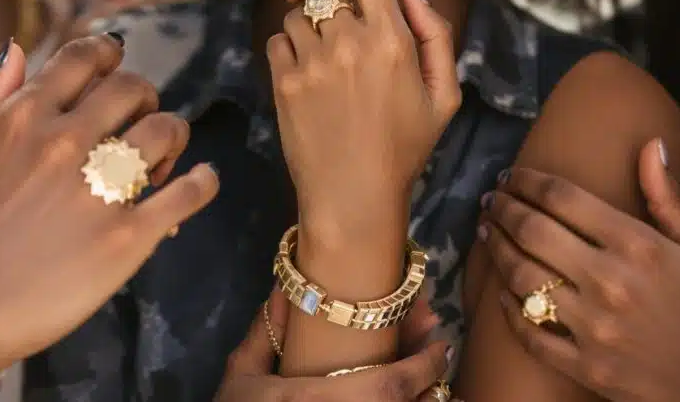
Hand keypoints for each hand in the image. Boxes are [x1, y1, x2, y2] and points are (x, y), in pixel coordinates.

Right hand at [0, 35, 219, 391]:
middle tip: (136, 126)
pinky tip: (200, 182)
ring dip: (171, 138)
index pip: (84, 58)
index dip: (108, 56)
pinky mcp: (128, 237)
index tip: (114, 72)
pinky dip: (203, 182)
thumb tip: (19, 47)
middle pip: (133, 90)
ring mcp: (99, 189)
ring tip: (160, 162)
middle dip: (142, 100)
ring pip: (165, 131)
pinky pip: (188, 193)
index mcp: (23, 120)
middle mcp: (65, 143)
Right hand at [214, 290, 455, 401]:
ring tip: (429, 381)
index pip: (390, 386)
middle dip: (431, 378)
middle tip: (435, 350)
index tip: (438, 340)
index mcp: (318, 401)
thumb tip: (285, 289)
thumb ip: (264, 335)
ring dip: (428, 400)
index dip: (423, 365)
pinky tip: (419, 399)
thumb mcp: (240, 378)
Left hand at [267, 0, 459, 243]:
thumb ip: (435, 35)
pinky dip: (287, 49)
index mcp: (393, 40)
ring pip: (295, 13)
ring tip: (321, 60)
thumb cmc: (404, 149)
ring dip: (304, 23)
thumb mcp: (443, 96)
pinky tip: (305, 77)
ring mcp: (312, 62)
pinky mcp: (284, 83)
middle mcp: (350, 43)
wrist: (353, 197)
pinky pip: (277, 41)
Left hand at [480, 138, 679, 400]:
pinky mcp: (584, 365)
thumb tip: (648, 145)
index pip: (563, 198)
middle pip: (532, 231)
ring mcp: (593, 326)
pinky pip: (529, 332)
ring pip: (521, 278)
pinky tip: (500, 291)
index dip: (528, 181)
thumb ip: (666, 197)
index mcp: (639, 246)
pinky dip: (508, 309)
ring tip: (488, 232)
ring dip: (497, 250)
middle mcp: (610, 281)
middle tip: (491, 200)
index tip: (512, 175)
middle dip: (503, 208)